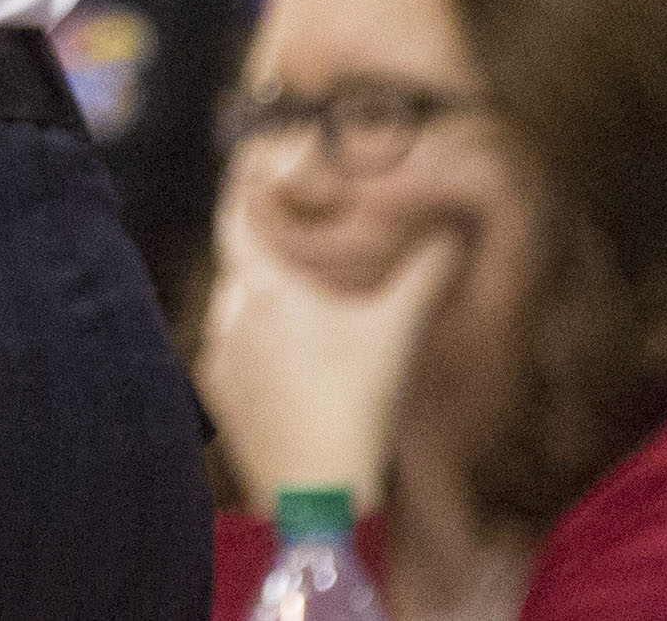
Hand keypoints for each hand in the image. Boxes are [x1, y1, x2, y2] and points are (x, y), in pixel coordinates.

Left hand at [197, 198, 463, 506]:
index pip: (236, 211)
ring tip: (308, 313)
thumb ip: (425, 275)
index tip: (265, 172)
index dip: (247, 186)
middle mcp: (227, 311)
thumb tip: (451, 233)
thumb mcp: (398, 332)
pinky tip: (296, 362)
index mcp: (263, 285)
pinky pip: (232, 349)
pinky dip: (258, 343)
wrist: (318, 493)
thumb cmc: (358, 404)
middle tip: (305, 248)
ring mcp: (216, 353)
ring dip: (265, 302)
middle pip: (241, 260)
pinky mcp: (215, 391)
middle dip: (269, 251)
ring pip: (237, 306)